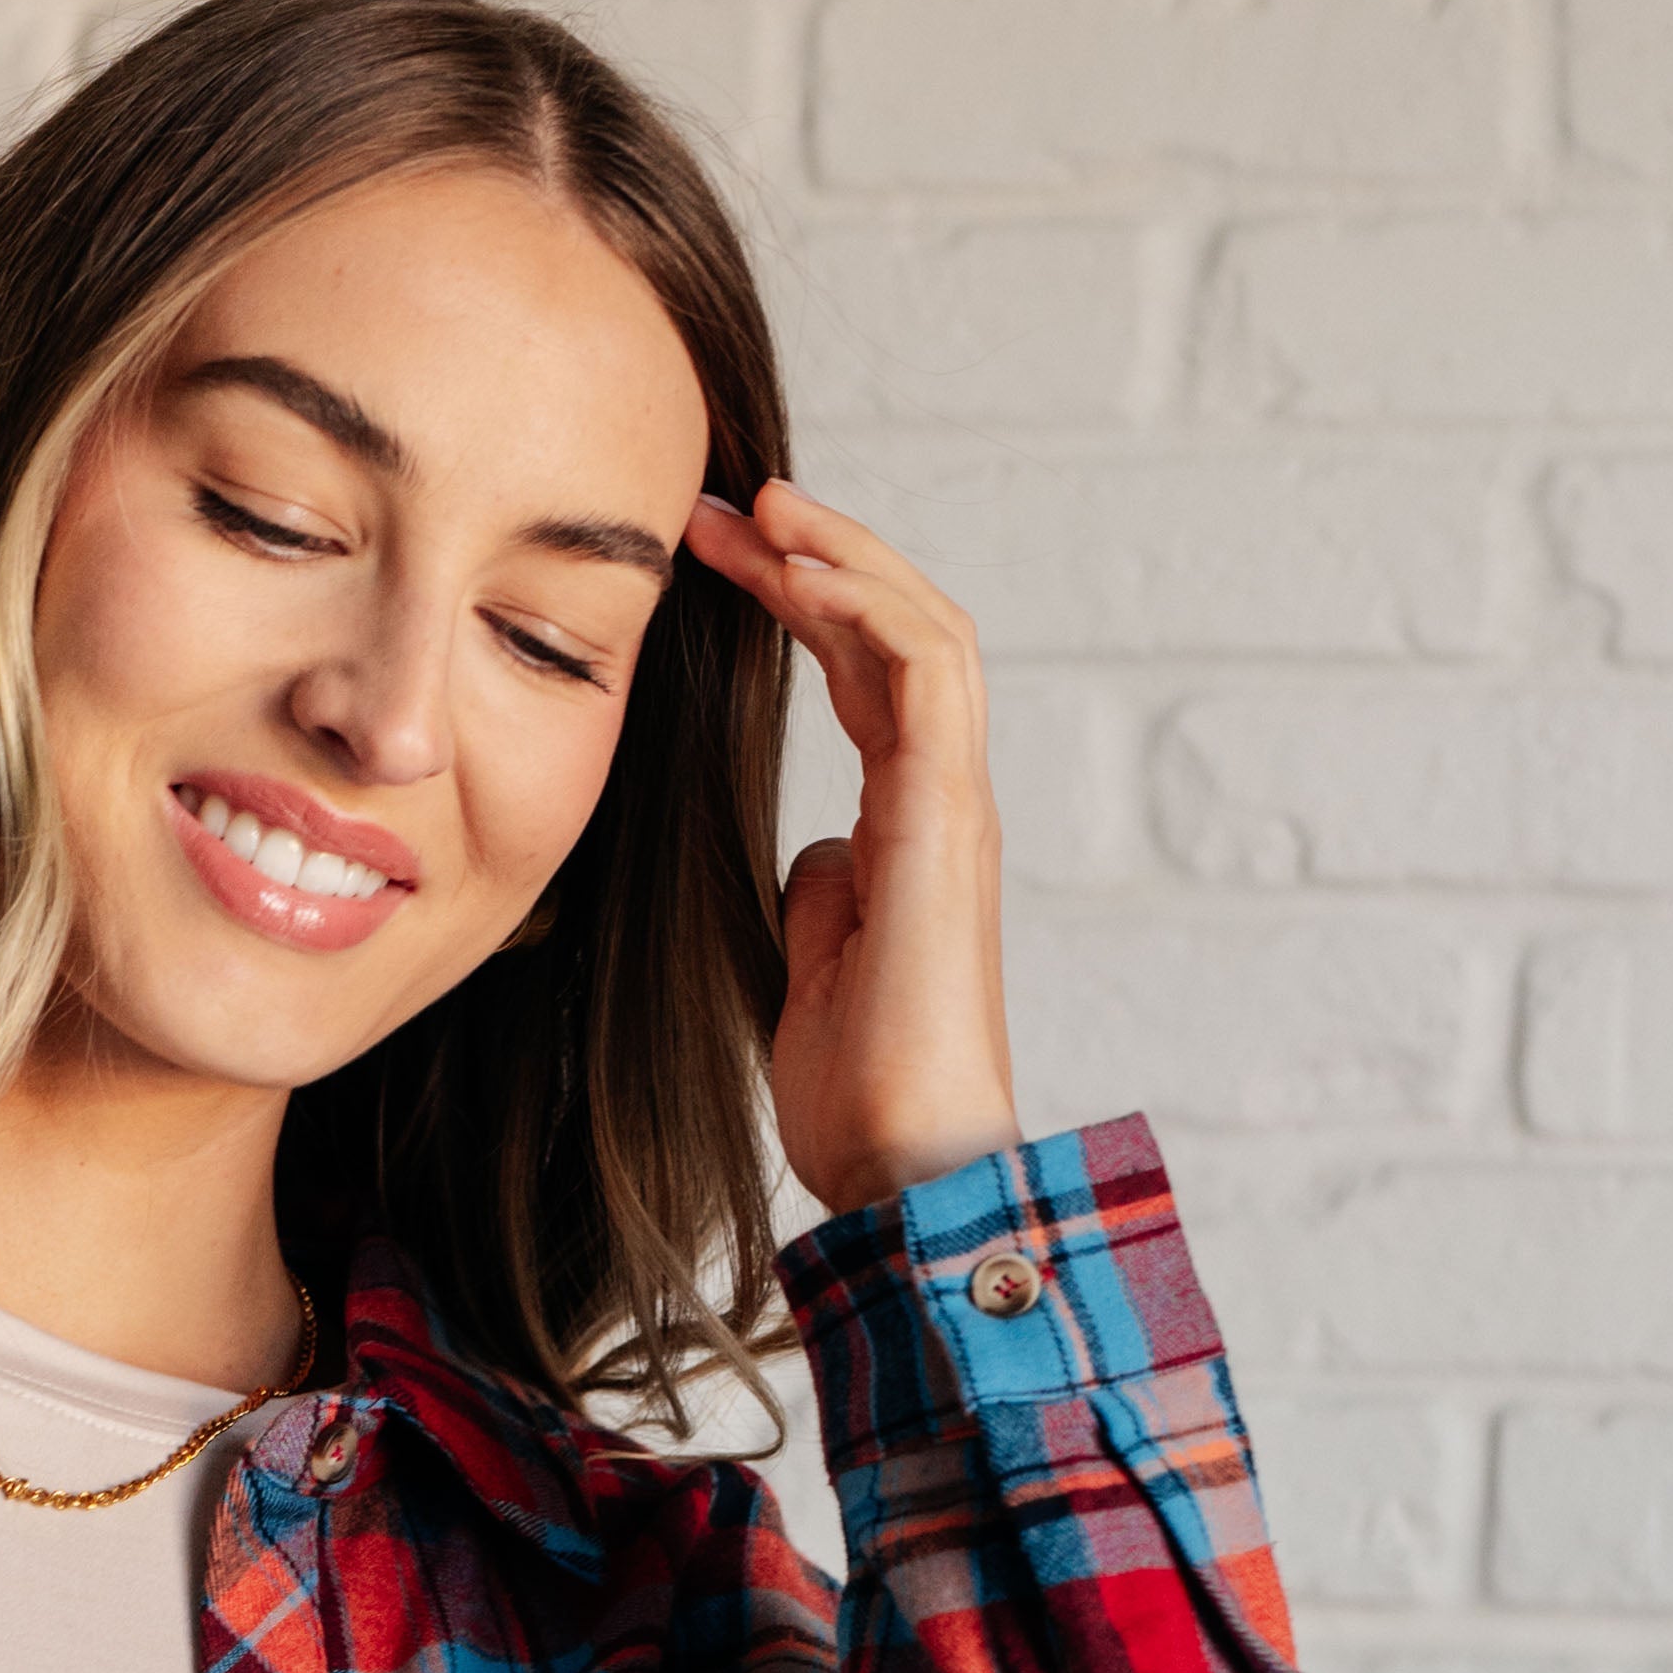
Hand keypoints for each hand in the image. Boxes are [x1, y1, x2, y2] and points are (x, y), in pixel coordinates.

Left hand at [680, 475, 1016, 1219]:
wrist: (903, 1168)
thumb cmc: (859, 1095)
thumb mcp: (810, 971)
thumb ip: (819, 897)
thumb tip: (812, 852)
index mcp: (909, 828)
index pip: (868, 677)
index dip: (803, 605)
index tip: (717, 559)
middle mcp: (944, 802)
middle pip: (898, 632)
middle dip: (816, 556)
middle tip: (727, 504)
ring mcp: (955, 807)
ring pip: (924, 631)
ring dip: (843, 558)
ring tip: (765, 508)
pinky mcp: (949, 823)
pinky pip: (930, 677)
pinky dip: (872, 610)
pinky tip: (807, 575)